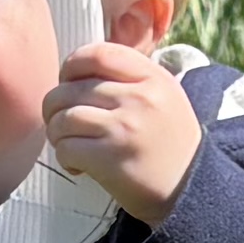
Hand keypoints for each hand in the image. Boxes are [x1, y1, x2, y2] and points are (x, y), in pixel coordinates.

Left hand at [43, 41, 202, 222]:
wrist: (189, 188)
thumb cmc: (168, 142)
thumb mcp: (163, 95)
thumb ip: (128, 77)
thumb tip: (75, 72)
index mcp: (152, 77)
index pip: (98, 54)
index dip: (71, 66)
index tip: (68, 82)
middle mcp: (139, 98)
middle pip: (70, 89)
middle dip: (54, 107)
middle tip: (62, 122)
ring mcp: (124, 128)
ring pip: (62, 119)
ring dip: (57, 134)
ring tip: (69, 144)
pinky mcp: (110, 158)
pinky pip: (66, 148)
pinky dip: (64, 158)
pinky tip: (78, 165)